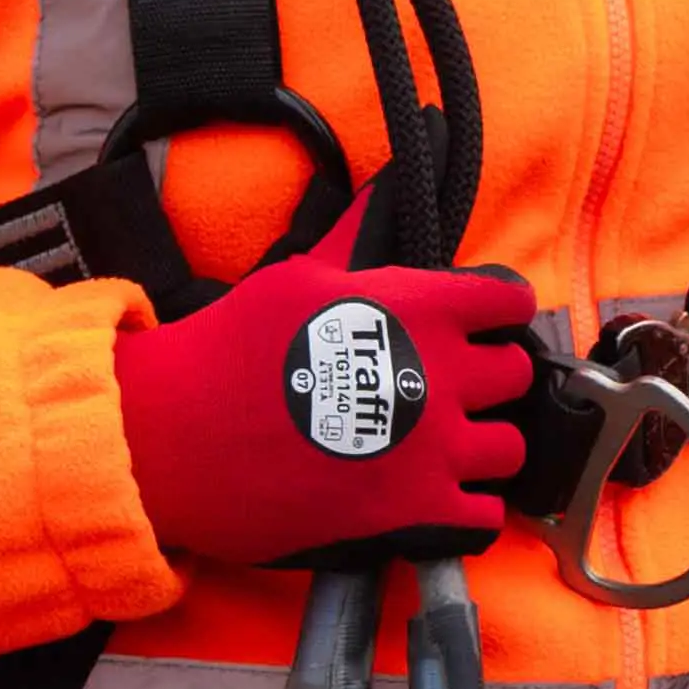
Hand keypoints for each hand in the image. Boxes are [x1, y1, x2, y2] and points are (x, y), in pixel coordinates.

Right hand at [113, 226, 540, 568]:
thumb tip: (393, 173)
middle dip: (488, 380)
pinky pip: (485, 515)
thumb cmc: (230, 348)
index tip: (479, 326)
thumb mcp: (300, 273)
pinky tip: (439, 498)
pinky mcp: (414, 513)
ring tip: (442, 447)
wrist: (173, 436)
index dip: (498, 313)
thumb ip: (362, 232)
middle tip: (446, 388)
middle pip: (515, 376)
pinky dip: (468, 509)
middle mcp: (438, 376)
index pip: (509, 303)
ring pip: (509, 449)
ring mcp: (431, 450)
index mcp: (417, 309)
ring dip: (482, 447)